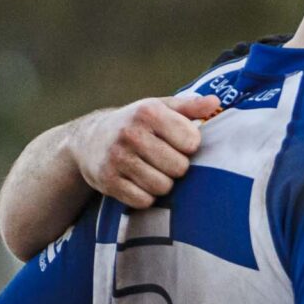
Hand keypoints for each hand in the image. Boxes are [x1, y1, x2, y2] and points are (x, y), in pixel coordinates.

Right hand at [72, 94, 220, 208]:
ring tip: (150, 170)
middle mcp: (130, 134)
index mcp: (148, 112)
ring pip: (162, 187)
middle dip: (176, 167)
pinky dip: (145, 196)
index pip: (192, 142)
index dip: (188, 146)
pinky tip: (137, 182)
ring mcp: (116, 158)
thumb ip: (190, 107)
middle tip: (162, 159)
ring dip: (161, 183)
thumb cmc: (136, 123)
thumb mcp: (160, 108)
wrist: (89, 139)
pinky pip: (143, 201)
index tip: (176, 142)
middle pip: (179, 168)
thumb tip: (214, 102)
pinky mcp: (107, 180)